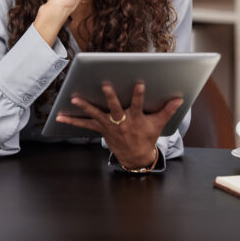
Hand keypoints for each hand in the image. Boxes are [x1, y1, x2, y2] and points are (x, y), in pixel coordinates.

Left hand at [56, 81, 183, 168]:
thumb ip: (167, 110)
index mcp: (135, 119)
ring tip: (74, 98)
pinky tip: (59, 117)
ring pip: (95, 114)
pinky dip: (71, 121)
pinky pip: (84, 124)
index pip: (138, 105)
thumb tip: (180, 99)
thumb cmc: (146, 137)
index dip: (138, 95)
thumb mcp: (158, 124)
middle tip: (104, 86)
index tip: (139, 83)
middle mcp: (121, 122)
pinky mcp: (100, 129)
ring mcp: (109, 126)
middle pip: (115, 108)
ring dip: (84, 106)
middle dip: (110, 97)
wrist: (135, 157)